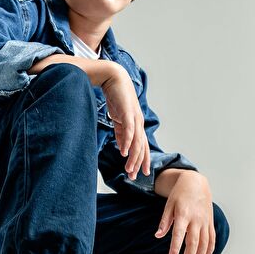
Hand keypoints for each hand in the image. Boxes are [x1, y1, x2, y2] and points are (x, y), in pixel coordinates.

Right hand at [101, 63, 150, 179]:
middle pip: (141, 147)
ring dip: (133, 157)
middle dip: (138, 163)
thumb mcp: (118, 118)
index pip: (141, 146)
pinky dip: (127, 142)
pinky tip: (123, 152)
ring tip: (128, 169)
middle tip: (134, 176)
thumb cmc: (115, 97)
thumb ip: (121, 132)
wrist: (113, 77)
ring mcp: (135, 117)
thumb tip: (122, 146)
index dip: (141, 160)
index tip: (139, 173)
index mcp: (136, 124)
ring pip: (136, 142)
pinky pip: (129, 130)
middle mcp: (139, 122)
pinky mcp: (128, 112)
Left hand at [154, 171, 215, 253]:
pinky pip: (212, 240)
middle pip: (194, 243)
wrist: (196, 183)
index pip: (179, 234)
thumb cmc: (179, 194)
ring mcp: (205, 221)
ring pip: (204, 244)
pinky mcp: (210, 223)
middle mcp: (196, 219)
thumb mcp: (168, 204)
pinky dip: (209, 252)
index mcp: (183, 214)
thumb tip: (158, 236)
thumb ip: (164, 221)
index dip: (175, 248)